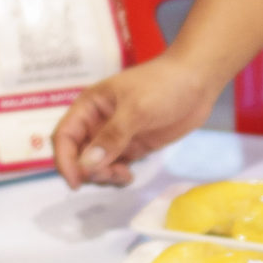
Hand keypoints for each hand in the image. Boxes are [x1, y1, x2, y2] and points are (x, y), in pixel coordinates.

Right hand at [51, 53, 224, 190]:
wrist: (197, 81)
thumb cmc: (163, 86)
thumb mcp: (136, 109)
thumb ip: (111, 137)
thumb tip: (86, 165)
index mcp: (89, 106)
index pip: (64, 136)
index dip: (65, 160)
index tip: (75, 182)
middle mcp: (97, 122)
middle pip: (78, 155)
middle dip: (88, 170)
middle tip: (110, 175)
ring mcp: (115, 136)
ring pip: (96, 164)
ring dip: (103, 175)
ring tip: (123, 175)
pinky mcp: (133, 146)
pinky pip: (115, 166)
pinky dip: (117, 176)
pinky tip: (129, 175)